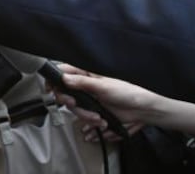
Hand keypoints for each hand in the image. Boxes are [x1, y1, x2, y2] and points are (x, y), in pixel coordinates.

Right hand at [55, 64, 194, 139]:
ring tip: (98, 118)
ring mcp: (88, 98)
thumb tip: (64, 78)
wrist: (142, 109)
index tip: (51, 89)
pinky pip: (83, 117)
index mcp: (86, 73)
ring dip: (84, 115)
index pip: (63, 72)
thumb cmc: (127, 92)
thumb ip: (82, 82)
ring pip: (74, 108)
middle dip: (70, 103)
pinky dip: (90, 122)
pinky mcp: (93, 110)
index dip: (54, 80)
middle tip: (75, 104)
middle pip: (64, 93)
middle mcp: (84, 84)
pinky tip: (100, 122)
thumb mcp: (103, 86)